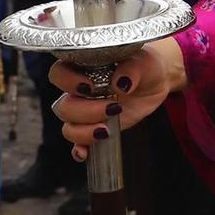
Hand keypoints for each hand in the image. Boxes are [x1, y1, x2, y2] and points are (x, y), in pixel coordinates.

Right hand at [51, 39, 185, 158]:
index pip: (59, 74)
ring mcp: (85, 112)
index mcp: (82, 67)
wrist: (155, 81)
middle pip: (64, 106)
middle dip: (85, 112)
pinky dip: (79, 150)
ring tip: (107, 130)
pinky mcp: (94, 128)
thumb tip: (120, 82)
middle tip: (112, 108)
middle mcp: (78, 91)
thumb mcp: (143, 62)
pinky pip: (78, 143)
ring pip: (68, 127)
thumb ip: (132, 68)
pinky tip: (86, 153)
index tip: (89, 86)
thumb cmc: (144, 64)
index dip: (68, 82)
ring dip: (84, 132)